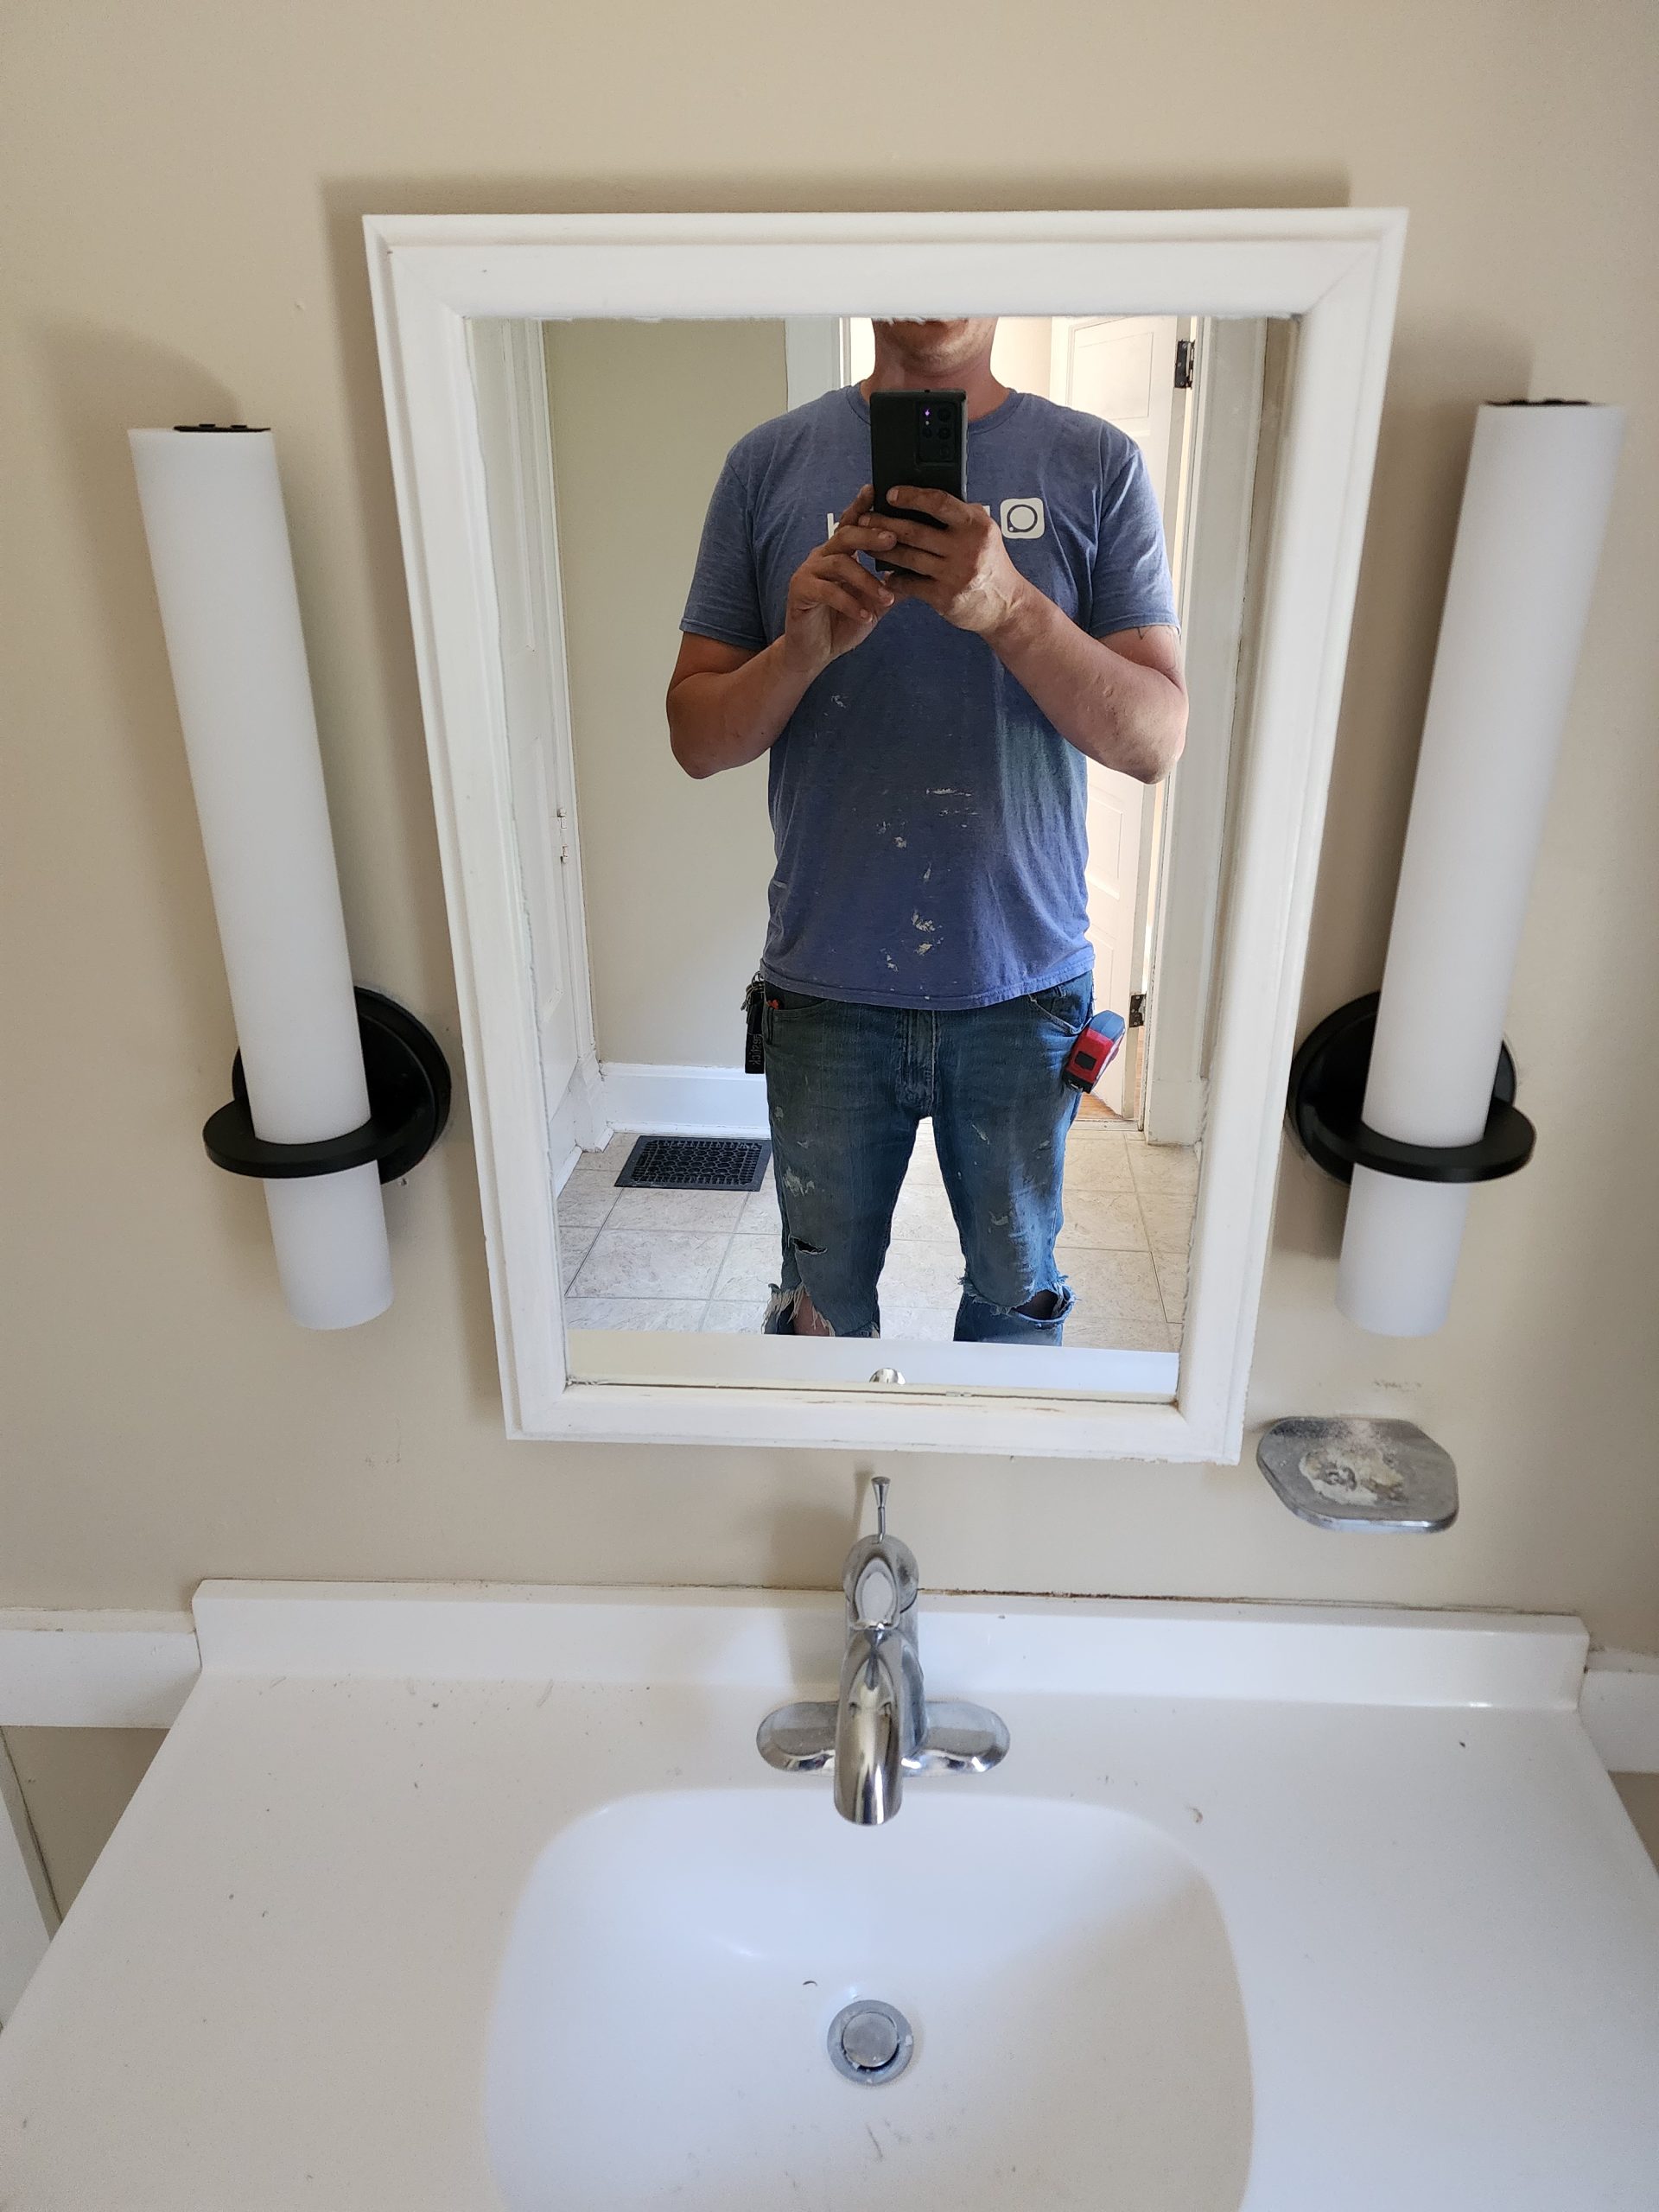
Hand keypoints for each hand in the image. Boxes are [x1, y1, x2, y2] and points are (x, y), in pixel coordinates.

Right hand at [781, 486, 897, 677]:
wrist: (815, 651)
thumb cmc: (843, 622)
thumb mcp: (875, 603)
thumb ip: (893, 585)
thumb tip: (923, 571)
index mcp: (840, 553)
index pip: (851, 524)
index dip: (861, 506)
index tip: (876, 491)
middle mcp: (822, 556)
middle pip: (846, 535)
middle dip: (870, 535)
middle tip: (893, 540)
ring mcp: (809, 572)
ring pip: (839, 563)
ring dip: (866, 581)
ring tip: (886, 599)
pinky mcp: (799, 591)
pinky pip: (826, 591)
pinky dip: (848, 603)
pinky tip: (865, 616)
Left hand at [881, 487, 1033, 638]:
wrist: (1006, 604)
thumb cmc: (989, 563)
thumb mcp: (984, 532)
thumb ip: (959, 515)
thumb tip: (921, 498)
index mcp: (976, 525)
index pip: (939, 502)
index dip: (911, 496)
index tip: (890, 495)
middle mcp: (967, 548)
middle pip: (915, 531)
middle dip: (884, 524)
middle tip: (864, 519)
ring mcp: (955, 574)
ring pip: (908, 557)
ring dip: (882, 551)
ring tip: (867, 545)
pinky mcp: (945, 597)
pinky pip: (910, 584)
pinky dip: (894, 578)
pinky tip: (885, 574)